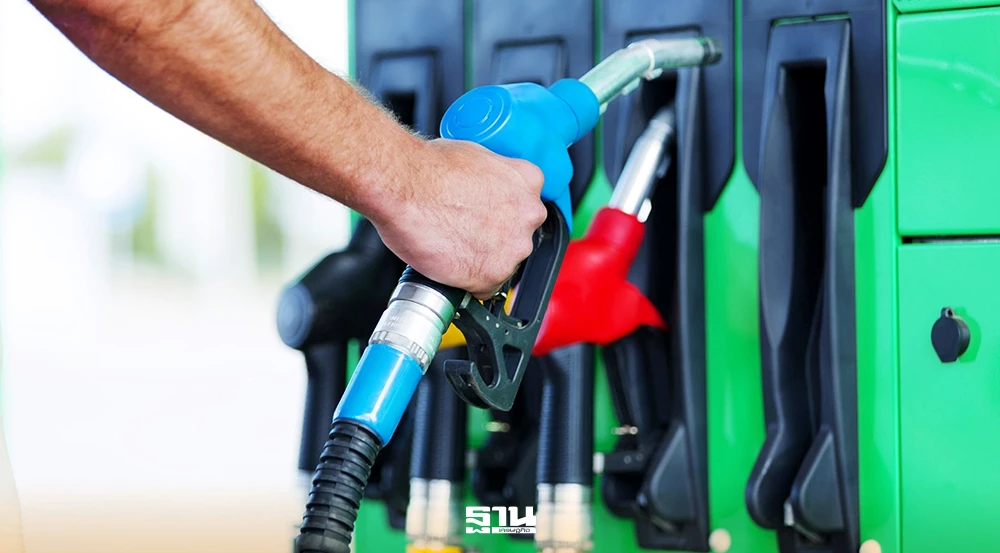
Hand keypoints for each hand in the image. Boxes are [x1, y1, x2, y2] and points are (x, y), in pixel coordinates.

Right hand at [370, 138, 546, 299]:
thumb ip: (492, 178)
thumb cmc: (427, 170)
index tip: (488, 217)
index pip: (526, 206)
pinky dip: (467, 282)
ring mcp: (514, 247)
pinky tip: (450, 265)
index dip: (502, 214)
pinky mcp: (492, 274)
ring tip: (452, 247)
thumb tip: (483, 189)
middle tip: (464, 231)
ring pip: (504, 263)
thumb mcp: (474, 156)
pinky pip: (485, 288)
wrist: (403, 187)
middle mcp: (529, 214)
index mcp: (528, 181)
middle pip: (518, 236)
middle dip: (494, 238)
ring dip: (482, 260)